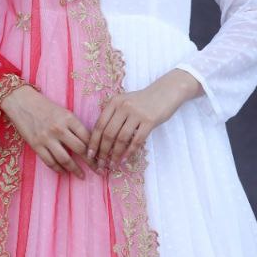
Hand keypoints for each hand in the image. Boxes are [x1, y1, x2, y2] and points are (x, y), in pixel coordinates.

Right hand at [0, 85, 93, 179]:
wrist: (21, 102)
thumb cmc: (45, 106)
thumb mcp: (64, 112)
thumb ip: (75, 126)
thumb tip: (89, 143)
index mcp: (69, 118)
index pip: (87, 137)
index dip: (97, 149)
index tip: (102, 157)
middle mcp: (59, 129)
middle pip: (80, 149)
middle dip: (91, 162)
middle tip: (98, 170)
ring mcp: (47, 138)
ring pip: (65, 159)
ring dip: (75, 170)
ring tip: (82, 176)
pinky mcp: (36, 145)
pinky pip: (50, 161)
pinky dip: (58, 169)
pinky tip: (64, 172)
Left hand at [86, 69, 201, 170]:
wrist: (167, 91)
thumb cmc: (144, 100)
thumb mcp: (125, 102)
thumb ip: (113, 115)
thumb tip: (101, 140)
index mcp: (114, 102)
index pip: (99, 125)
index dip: (93, 142)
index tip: (89, 155)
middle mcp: (123, 106)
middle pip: (108, 133)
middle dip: (102, 152)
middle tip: (100, 164)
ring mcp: (137, 113)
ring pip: (121, 139)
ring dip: (115, 155)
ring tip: (112, 165)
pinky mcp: (150, 120)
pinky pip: (137, 140)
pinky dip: (129, 152)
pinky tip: (124, 160)